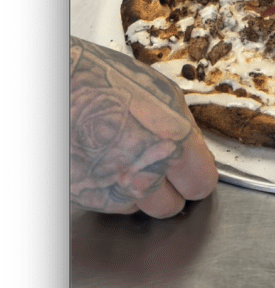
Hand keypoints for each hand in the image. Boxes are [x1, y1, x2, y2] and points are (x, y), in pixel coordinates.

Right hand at [70, 36, 217, 217]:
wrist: (59, 87)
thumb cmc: (103, 79)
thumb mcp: (159, 93)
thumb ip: (181, 130)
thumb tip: (192, 153)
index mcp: (172, 141)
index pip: (201, 183)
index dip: (195, 175)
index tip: (191, 171)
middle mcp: (146, 171)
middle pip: (173, 205)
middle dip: (168, 189)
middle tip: (156, 165)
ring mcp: (115, 189)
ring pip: (141, 208)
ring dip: (138, 190)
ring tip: (123, 155)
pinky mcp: (89, 198)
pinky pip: (112, 205)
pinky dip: (112, 189)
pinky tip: (104, 160)